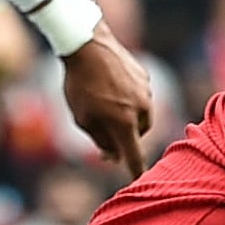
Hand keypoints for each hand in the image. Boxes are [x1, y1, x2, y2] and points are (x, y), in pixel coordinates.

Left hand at [58, 25, 155, 173]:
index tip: (138, 181)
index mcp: (124, 123)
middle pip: (138, 134)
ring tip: (104, 105)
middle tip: (105, 135)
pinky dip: (129, 99)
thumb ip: (100, 140)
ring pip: (142, 115)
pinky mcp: (145, 76)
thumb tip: (114, 154)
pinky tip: (110, 88)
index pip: (134, 156)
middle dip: (125, 137)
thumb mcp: (82, 118)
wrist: (87, 43)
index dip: (135, 171)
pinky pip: (140, 96)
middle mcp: (141, 108)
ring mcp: (146, 91)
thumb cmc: (79, 84)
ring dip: (128, 118)